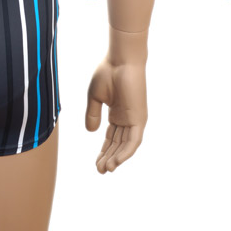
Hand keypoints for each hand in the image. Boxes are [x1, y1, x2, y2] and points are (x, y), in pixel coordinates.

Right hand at [85, 57, 147, 173]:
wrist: (120, 60)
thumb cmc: (107, 72)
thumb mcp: (95, 97)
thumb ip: (92, 115)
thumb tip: (91, 133)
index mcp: (117, 113)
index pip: (111, 138)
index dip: (103, 150)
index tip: (95, 163)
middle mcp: (127, 118)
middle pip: (117, 144)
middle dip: (108, 158)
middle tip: (99, 170)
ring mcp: (134, 119)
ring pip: (126, 146)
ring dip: (116, 158)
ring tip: (105, 169)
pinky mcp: (139, 119)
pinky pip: (133, 141)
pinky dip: (125, 152)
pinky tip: (115, 162)